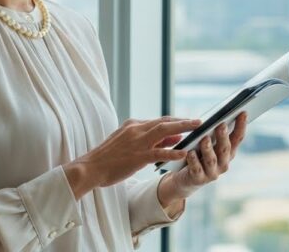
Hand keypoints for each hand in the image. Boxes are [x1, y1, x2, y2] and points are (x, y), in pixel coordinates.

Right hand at [63, 116, 200, 199]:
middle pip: (164, 121)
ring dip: (182, 128)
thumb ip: (148, 139)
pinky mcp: (136, 157)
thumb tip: (172, 137)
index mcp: (133, 125)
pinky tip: (184, 153)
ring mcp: (136, 142)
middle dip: (183, 121)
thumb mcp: (127, 142)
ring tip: (197, 129)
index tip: (189, 122)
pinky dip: (172, 151)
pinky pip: (158, 152)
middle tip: (199, 121)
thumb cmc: (109, 158)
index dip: (176, 121)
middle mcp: (136, 129)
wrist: (90, 168)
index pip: (159, 121)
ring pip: (163, 131)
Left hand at [159, 112, 247, 203]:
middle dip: (224, 137)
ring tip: (204, 139)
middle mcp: (223, 163)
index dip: (241, 126)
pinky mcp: (199, 179)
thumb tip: (217, 116)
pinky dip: (194, 160)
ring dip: (208, 149)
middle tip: (222, 125)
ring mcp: (212, 172)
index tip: (243, 112)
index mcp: (228, 152)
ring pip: (212, 159)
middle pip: (225, 148)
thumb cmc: (198, 156)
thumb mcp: (207, 144)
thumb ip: (213, 133)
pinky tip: (190, 153)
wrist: (185, 180)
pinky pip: (196, 169)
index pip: (237, 138)